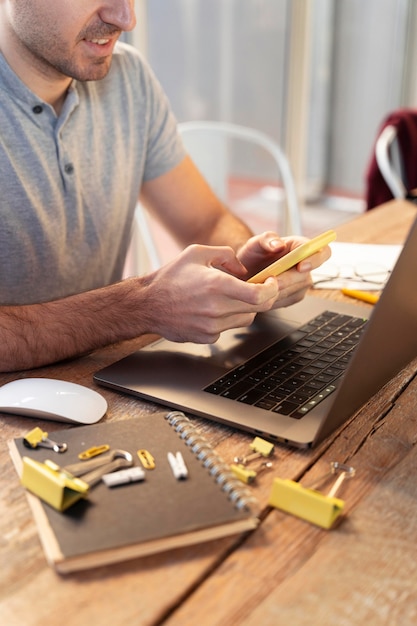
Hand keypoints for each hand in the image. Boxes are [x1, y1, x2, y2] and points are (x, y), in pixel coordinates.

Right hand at [146, 244, 278, 343]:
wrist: (147, 305)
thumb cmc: (170, 278)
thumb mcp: (196, 253)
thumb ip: (225, 254)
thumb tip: (244, 269)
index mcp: (216, 285)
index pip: (259, 295)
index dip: (272, 289)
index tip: (271, 282)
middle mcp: (216, 308)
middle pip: (258, 309)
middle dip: (265, 298)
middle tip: (260, 289)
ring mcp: (212, 326)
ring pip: (245, 319)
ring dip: (245, 308)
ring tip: (229, 297)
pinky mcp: (207, 337)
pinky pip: (228, 328)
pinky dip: (227, 319)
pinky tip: (212, 309)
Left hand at [236, 231, 331, 307]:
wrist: (246, 274)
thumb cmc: (253, 255)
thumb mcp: (255, 243)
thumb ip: (267, 240)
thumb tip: (279, 244)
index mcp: (300, 246)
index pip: (322, 252)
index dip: (315, 260)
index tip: (301, 266)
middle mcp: (306, 264)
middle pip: (306, 276)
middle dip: (287, 279)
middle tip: (270, 280)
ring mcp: (302, 282)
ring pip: (296, 290)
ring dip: (278, 289)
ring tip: (261, 284)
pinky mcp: (295, 295)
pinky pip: (288, 300)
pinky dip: (275, 297)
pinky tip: (265, 291)